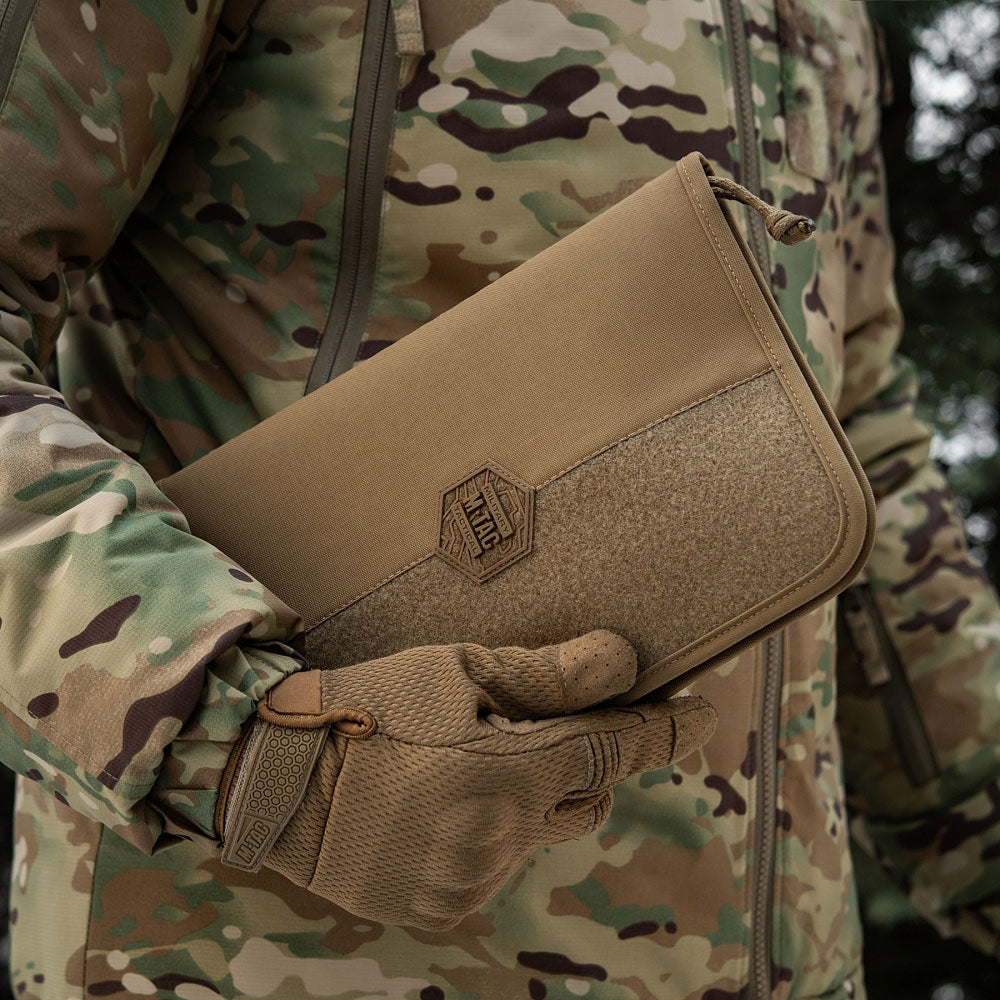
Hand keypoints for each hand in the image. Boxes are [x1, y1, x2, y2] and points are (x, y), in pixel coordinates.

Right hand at [216, 629, 715, 929]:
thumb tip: (623, 662)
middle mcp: (500, 839)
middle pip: (588, 795)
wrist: (272, 779)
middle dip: (585, 758)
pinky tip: (442, 799)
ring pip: (542, 830)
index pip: (616, 749)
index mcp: (510, 774)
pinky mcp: (441, 907)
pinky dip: (492, 829)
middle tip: (543, 722)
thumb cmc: (366, 707)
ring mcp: (471, 881)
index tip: (696, 713)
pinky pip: (498, 862)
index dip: (664, 730)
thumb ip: (549, 673)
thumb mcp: (455, 671)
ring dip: (531, 795)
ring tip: (468, 759)